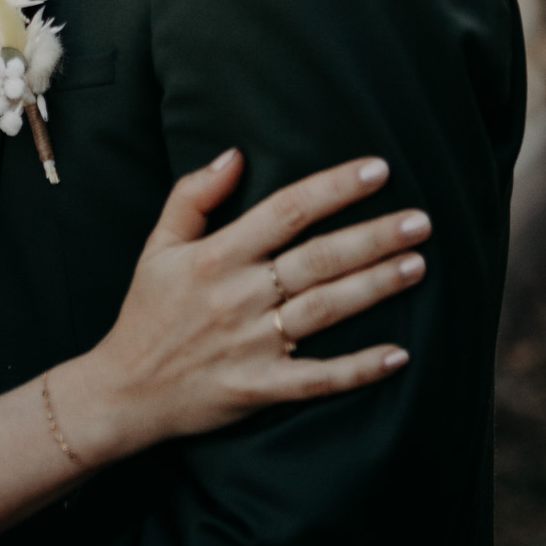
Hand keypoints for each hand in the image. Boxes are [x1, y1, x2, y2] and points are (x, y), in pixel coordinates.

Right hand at [61, 151, 426, 458]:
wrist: (124, 392)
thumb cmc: (146, 313)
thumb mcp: (157, 247)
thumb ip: (192, 196)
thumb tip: (234, 153)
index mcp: (215, 256)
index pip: (285, 210)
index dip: (333, 188)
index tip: (378, 170)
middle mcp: (238, 296)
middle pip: (318, 258)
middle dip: (373, 237)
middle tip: (421, 221)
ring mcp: (252, 344)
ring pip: (326, 309)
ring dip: (375, 287)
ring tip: (417, 265)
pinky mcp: (260, 387)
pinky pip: (318, 378)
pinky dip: (358, 368)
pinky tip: (399, 354)